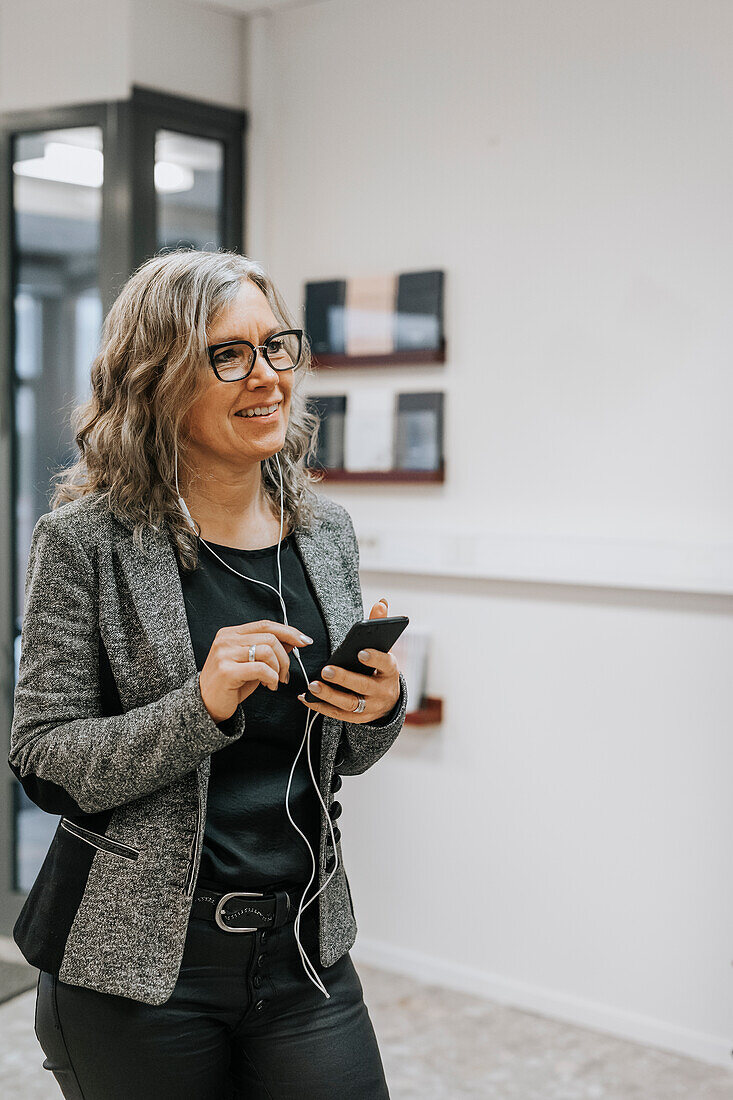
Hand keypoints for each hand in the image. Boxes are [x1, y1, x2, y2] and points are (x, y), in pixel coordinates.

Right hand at [200, 620, 312, 723]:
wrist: (205, 704)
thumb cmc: (230, 684)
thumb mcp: (252, 663)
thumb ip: (269, 649)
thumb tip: (293, 641)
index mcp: (231, 633)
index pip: (265, 624)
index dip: (289, 631)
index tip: (304, 641)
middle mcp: (226, 639)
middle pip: (270, 637)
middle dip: (285, 657)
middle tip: (285, 674)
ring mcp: (225, 654)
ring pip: (267, 651)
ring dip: (278, 669)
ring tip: (275, 681)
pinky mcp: (227, 671)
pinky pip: (261, 669)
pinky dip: (272, 678)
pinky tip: (269, 686)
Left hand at [297, 597, 400, 723]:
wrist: (387, 701)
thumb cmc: (379, 669)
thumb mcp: (383, 649)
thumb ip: (378, 626)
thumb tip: (381, 602)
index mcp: (390, 671)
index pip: (385, 664)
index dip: (374, 659)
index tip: (359, 652)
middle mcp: (382, 692)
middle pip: (363, 687)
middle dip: (345, 678)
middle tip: (326, 669)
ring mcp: (370, 707)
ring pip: (349, 704)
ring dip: (330, 695)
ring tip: (312, 686)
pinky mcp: (357, 718)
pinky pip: (337, 714)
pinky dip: (320, 707)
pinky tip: (306, 698)